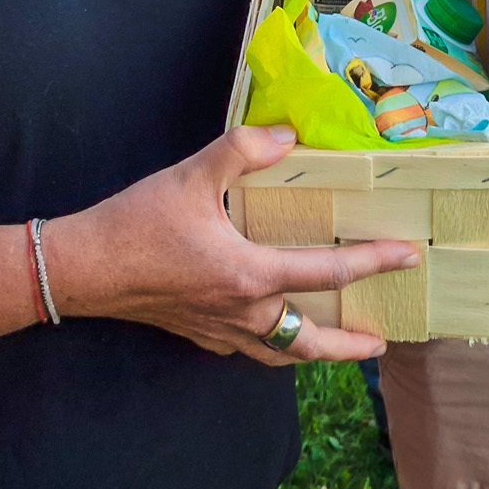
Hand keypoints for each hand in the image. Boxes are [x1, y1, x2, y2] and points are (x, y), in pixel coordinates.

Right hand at [42, 125, 419, 366]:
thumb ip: (243, 149)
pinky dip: (271, 345)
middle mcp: (243, 313)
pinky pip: (248, 349)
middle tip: (382, 343)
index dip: (371, 262)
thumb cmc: (137, 223)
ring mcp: (219, 330)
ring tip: (337, 347)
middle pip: (310, 341)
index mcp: (250, 275)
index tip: (405, 257)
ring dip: (314, 352)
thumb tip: (286, 135)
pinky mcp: (197, 333)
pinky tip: (270, 330)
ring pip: (280, 354)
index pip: (327, 272)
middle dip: (350, 345)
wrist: (83, 269)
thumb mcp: (192, 174)